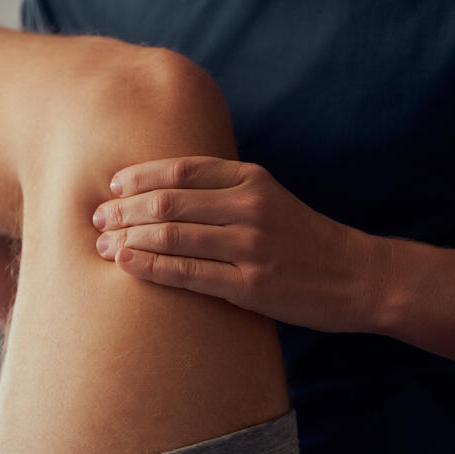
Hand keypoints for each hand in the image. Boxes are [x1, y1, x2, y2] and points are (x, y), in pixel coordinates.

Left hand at [91, 156, 392, 331]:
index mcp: (251, 179)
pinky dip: (149, 267)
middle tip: (97, 218)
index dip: (139, 176)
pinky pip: (187, 273)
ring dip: (127, 238)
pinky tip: (125, 264)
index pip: (181, 169)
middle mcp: (248, 206)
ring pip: (171, 236)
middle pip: (167, 201)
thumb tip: (166, 190)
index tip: (113, 186)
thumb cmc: (305, 238)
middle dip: (123, 209)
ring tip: (101, 244)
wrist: (358, 275)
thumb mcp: (270, 198)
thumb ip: (226, 190)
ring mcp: (249, 246)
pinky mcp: (250, 285)